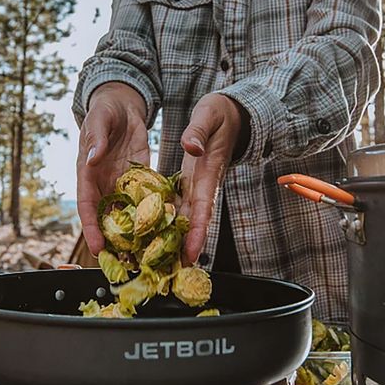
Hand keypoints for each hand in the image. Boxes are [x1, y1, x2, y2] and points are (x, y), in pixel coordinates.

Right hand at [76, 83, 149, 254]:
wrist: (122, 104)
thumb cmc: (105, 110)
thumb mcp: (100, 120)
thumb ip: (96, 139)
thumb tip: (92, 158)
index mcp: (88, 172)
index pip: (87, 205)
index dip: (91, 227)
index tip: (98, 247)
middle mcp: (103, 183)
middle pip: (105, 217)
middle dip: (112, 240)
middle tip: (123, 263)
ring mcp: (121, 183)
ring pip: (124, 213)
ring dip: (133, 233)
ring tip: (144, 255)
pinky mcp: (138, 178)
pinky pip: (144, 199)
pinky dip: (151, 214)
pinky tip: (163, 229)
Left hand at [178, 94, 246, 264]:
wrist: (230, 113)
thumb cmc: (220, 113)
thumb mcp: (209, 115)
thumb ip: (199, 131)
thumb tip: (191, 146)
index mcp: (208, 171)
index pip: (204, 206)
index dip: (199, 231)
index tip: (192, 253)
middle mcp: (202, 184)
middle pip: (195, 221)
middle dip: (186, 247)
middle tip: (174, 272)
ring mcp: (195, 186)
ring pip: (186, 219)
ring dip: (176, 241)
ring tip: (163, 264)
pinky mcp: (188, 184)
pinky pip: (177, 207)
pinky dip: (168, 224)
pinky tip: (154, 237)